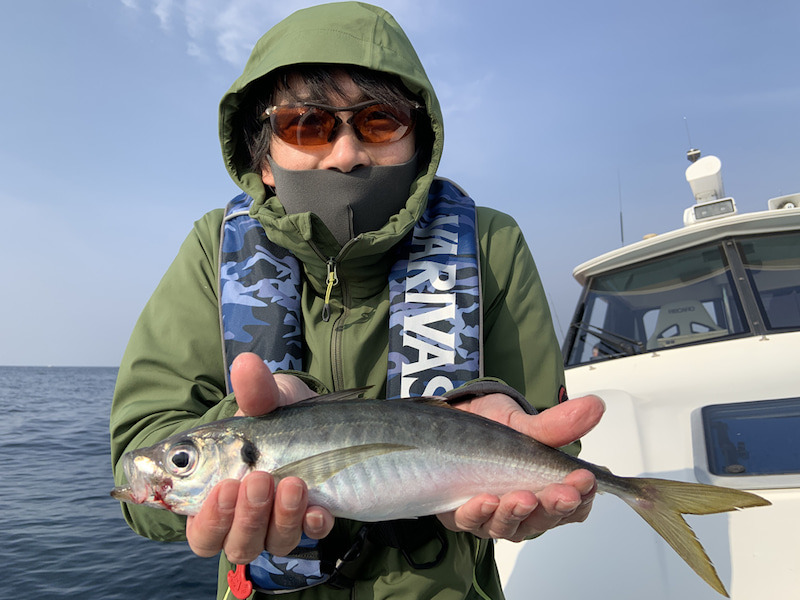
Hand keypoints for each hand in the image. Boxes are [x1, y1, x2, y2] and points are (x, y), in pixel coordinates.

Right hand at [185, 353, 334, 562]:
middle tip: (259, 480)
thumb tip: (245, 363)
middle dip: (244, 517)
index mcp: (216, 493)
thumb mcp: (269, 399)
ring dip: (279, 518)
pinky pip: (311, 535)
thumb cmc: (281, 417)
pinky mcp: (314, 518)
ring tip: (292, 483)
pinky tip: (319, 508)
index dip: (206, 519)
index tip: (224, 486)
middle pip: (232, 543)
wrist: (329, 421)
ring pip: (271, 543)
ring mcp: (279, 521)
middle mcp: (245, 515)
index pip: (198, 527)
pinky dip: (313, 524)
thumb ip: (255, 391)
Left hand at [437, 393, 604, 541]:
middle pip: (544, 520)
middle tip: (563, 493)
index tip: (585, 479)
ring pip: (509, 526)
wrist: (450, 425)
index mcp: (545, 492)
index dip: (583, 497)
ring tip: (524, 498)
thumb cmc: (493, 432)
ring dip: (517, 513)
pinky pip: (471, 520)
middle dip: (554, 506)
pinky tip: (486, 500)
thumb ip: (557, 425)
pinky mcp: (462, 515)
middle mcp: (523, 512)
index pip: (573, 506)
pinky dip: (479, 513)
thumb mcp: (525, 425)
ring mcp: (492, 516)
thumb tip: (594, 406)